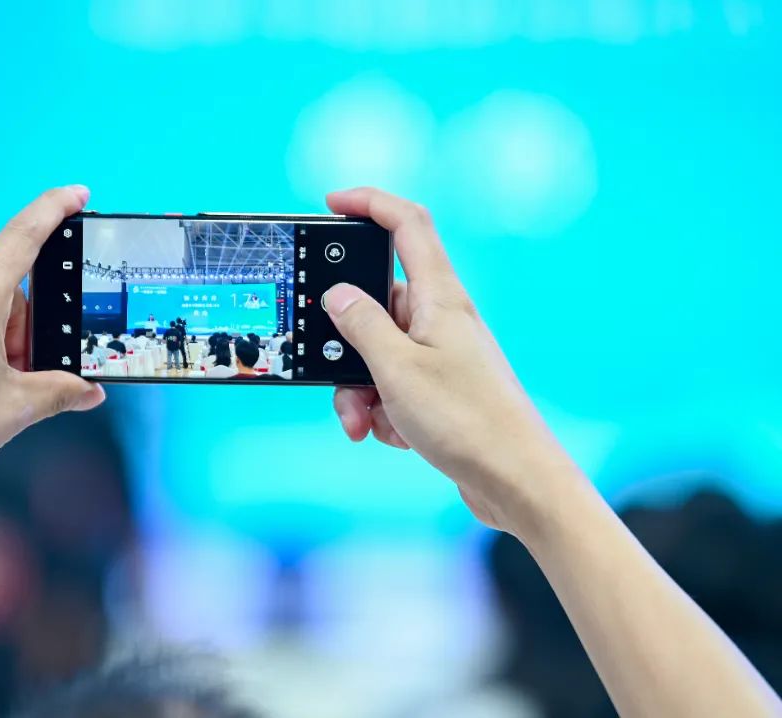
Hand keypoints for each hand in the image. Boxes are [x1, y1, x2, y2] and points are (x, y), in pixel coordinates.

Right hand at [324, 187, 581, 537]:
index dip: (370, 203)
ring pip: (378, 353)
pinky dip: (382, 408)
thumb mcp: (396, 368)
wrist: (514, 479)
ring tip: (366, 422)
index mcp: (439, 297)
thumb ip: (361, 325)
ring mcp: (441, 354)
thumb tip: (338, 294)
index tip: (332, 203)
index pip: (407, 224)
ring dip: (359, 388)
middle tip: (333, 374)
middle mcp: (441, 318)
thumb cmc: (466, 420)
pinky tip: (395, 434)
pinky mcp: (440, 389)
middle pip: (376, 304)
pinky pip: (392, 385)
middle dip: (345, 341)